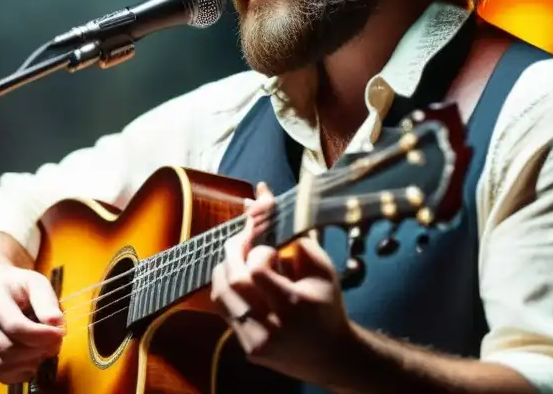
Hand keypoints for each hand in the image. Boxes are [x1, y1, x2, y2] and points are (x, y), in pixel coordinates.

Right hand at [0, 261, 65, 383]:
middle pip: (6, 349)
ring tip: (42, 350)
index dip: (41, 336)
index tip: (59, 333)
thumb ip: (46, 301)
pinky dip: (18, 372)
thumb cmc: (19, 286)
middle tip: (54, 343)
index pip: (14, 326)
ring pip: (0, 365)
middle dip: (36, 350)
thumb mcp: (36, 283)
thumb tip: (56, 323)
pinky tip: (30, 359)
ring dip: (28, 363)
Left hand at [210, 182, 352, 384]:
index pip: (256, 270)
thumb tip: (260, 197)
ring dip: (224, 269)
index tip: (267, 247)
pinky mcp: (247, 349)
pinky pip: (224, 310)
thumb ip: (295, 236)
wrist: (331, 356)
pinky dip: (227, 289)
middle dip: (232, 252)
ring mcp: (256, 341)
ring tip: (239, 259)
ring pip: (221, 295)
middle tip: (241, 239)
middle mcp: (272, 326)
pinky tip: (239, 281)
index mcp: (294, 304)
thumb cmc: (327, 304)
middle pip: (234, 281)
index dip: (257, 251)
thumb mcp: (323, 268)